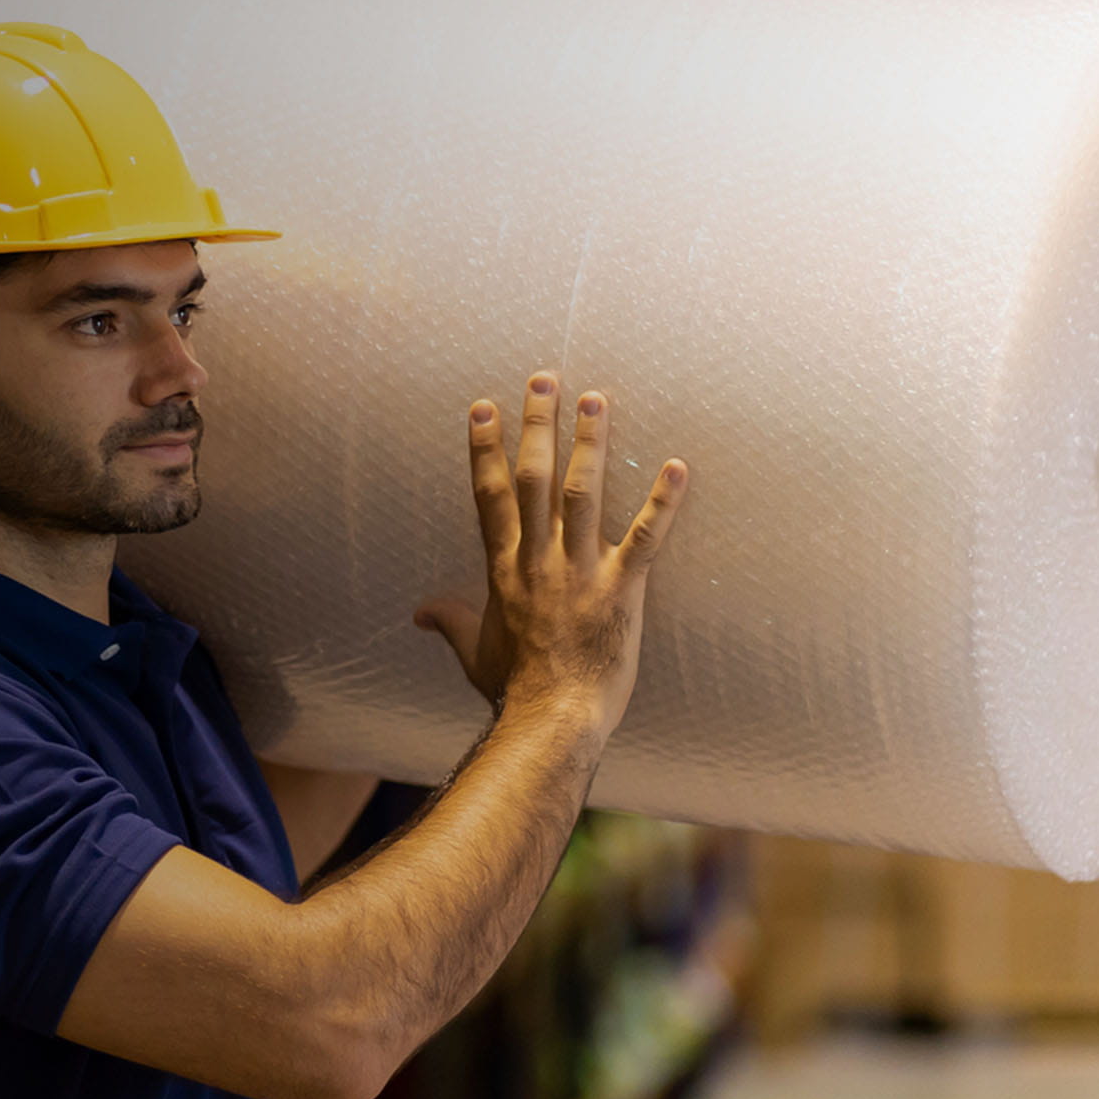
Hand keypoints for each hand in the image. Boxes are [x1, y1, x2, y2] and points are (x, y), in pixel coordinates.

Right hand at [413, 372, 686, 736]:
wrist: (551, 720)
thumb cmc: (514, 690)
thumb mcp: (473, 652)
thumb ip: (450, 622)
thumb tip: (420, 613)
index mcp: (504, 569)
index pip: (489, 496)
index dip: (485, 448)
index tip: (483, 407)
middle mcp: (538, 560)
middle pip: (532, 478)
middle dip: (537, 424)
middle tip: (545, 378)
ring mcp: (579, 572)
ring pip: (581, 494)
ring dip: (589, 443)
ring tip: (596, 398)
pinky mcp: (621, 590)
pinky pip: (644, 538)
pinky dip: (663, 502)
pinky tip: (679, 466)